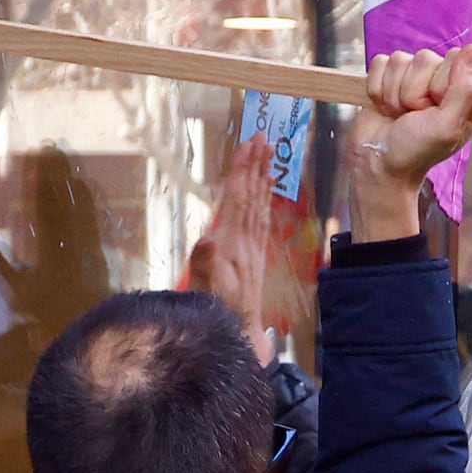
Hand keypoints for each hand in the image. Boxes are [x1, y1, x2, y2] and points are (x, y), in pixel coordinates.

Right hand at [180, 132, 300, 363]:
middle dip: (255, 165)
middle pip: (252, 196)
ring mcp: (252, 249)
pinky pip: (261, 219)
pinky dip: (264, 199)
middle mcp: (246, 243)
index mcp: (232, 246)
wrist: (240, 337)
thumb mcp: (204, 293)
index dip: (242, 171)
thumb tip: (206, 238)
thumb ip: (205, 267)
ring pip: (259, 204)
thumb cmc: (216, 315)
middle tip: (261, 135)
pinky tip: (266, 190)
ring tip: (267, 152)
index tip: (248, 144)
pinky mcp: (254, 256)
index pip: (238, 200)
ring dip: (262, 177)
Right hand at [344, 46, 471, 235]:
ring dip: (393, 94)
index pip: (455, 58)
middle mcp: (439, 80)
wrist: (377, 166)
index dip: (439, 83)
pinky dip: (376, 89)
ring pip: (399, 60)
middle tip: (413, 117)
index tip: (434, 109)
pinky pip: (380, 63)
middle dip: (412, 93)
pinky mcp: (387, 78)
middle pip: (424, 58)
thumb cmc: (414, 153)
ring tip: (398, 115)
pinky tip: (384, 108)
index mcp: (462, 91)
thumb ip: (464, 89)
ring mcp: (412, 78)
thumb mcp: (447, 126)